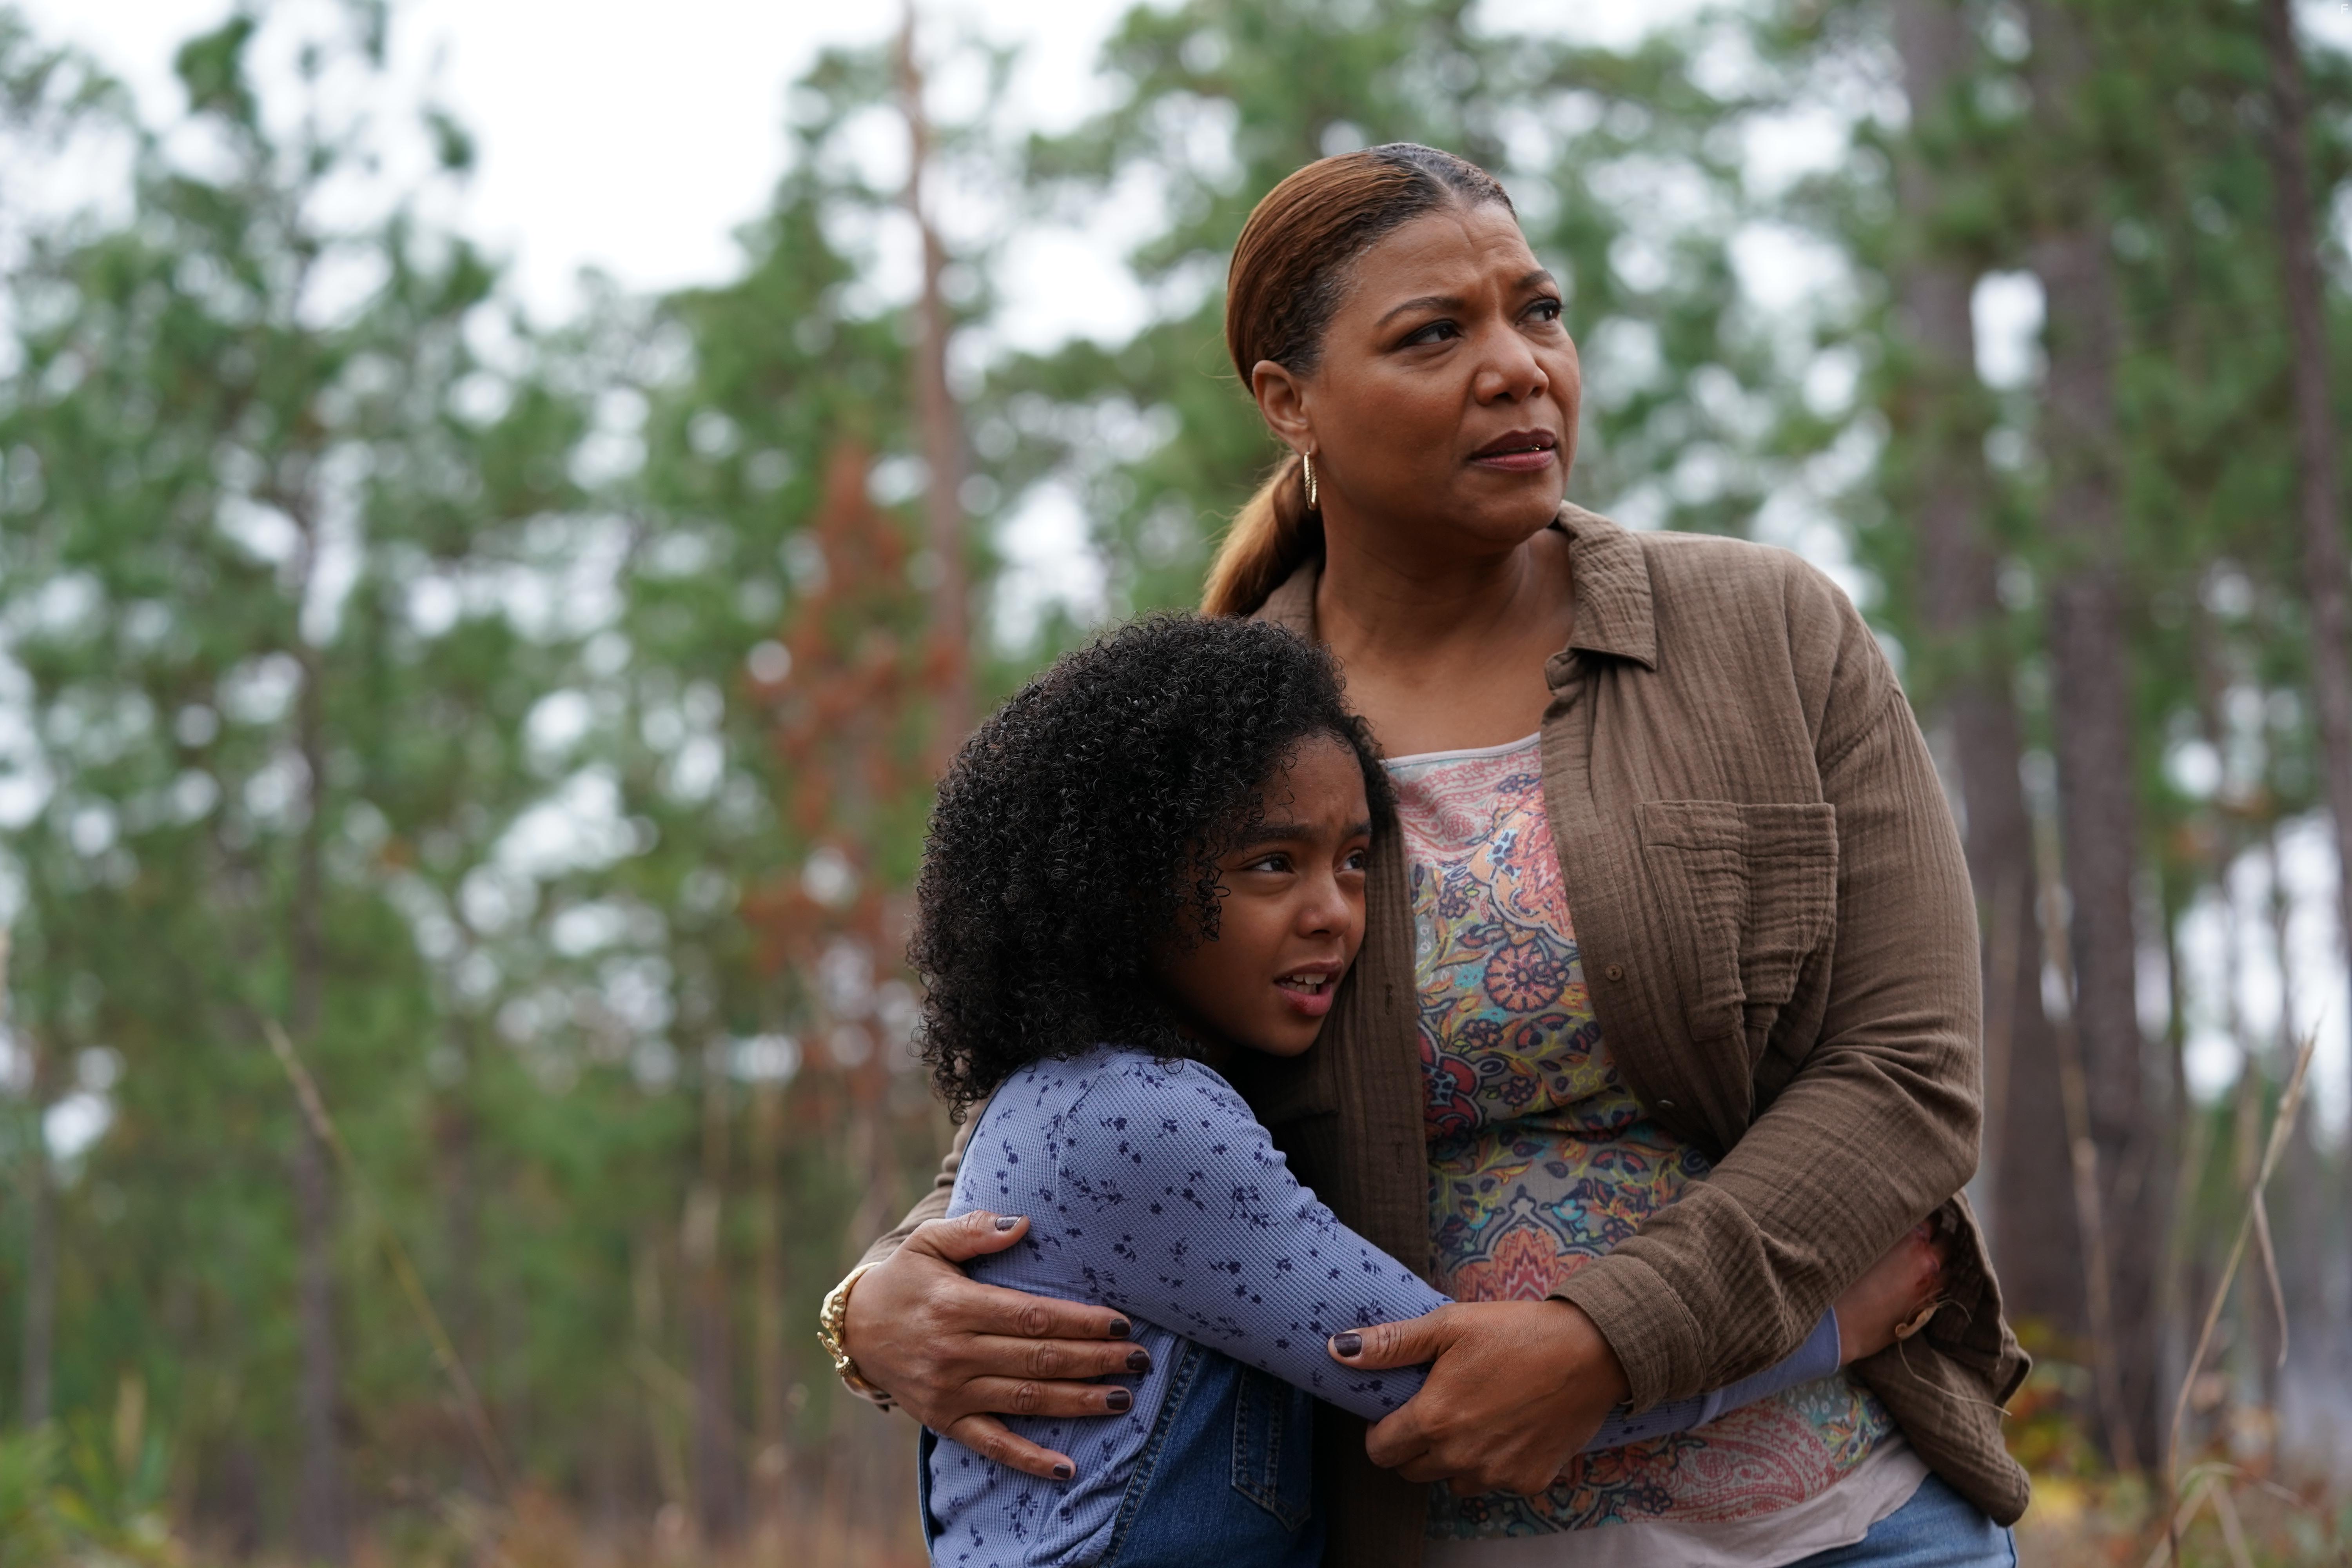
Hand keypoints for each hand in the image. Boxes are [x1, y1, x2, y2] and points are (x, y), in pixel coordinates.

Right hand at [843, 1210, 1146, 1479]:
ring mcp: (951, 1392)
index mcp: (957, 1306)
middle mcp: (955, 1353)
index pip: (1032, 1317)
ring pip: (1025, 1399)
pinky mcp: (945, 1421)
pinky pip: (992, 1445)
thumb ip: (974, 1232)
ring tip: (1122, 1398)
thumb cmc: (904, 1279)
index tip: (1121, 1322)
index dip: (1080, 1322)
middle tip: (1140, 1360)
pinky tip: (1066, 1467)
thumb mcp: (928, 1243)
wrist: (854, 1329)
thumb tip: (1022, 1225)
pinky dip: (1029, 1459)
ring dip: (1078, 1401)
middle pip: (1038, 1359)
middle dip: (1094, 1360)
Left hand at [1331, 1298, 1629, 1495]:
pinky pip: (1493, 1483)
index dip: (1381, 1431)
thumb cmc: (1518, 1332)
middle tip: (1438, 1408)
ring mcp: (1496, 1475)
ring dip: (1452, 1458)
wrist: (1592, 1351)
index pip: (1380, 1451)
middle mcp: (1461, 1457)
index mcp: (1434, 1420)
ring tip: (1475, 1415)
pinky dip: (1493, 1463)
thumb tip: (1338, 1350)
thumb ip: (1392, 1344)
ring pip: (1451, 1481)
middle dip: (1413, 1445)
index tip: (1397, 1410)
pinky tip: (1508, 1427)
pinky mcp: (1528, 1481)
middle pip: (1411, 1470)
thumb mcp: (1449, 1325)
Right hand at [1832, 1221, 1945, 1362]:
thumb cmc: (1839, 1279)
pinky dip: (1935, 1281)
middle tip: (1922, 1237)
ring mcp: (1929, 1287)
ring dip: (1939, 1260)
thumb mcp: (1858, 1241)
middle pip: (1947, 1240)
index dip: (1925, 1215)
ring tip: (1921, 1260)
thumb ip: (1882, 1229)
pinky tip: (1918, 1281)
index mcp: (1911, 1238)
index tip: (1918, 1215)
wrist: (1836, 1325)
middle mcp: (1927, 1261)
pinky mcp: (1926, 1309)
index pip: (1933, 1217)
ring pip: (1949, 1266)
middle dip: (1937, 1237)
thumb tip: (1891, 1219)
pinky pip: (1942, 1288)